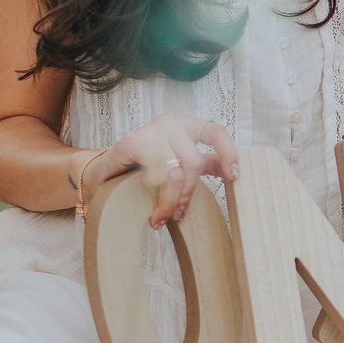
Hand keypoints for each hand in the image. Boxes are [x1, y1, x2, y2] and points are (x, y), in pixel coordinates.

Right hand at [86, 115, 240, 228]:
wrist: (106, 171)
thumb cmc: (151, 166)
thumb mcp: (183, 162)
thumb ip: (208, 164)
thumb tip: (236, 174)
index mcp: (189, 126)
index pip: (216, 132)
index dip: (228, 152)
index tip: (235, 176)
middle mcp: (172, 123)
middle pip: (193, 163)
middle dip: (185, 195)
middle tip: (177, 216)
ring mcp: (151, 131)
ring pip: (173, 173)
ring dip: (168, 202)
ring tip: (160, 219)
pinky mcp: (131, 142)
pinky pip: (153, 174)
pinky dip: (153, 194)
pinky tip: (149, 206)